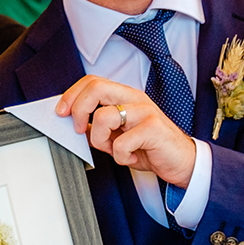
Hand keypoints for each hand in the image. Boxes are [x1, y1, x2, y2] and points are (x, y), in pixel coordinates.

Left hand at [57, 77, 196, 186]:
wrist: (182, 162)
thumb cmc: (151, 148)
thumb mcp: (119, 135)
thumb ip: (100, 126)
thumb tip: (75, 124)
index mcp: (125, 96)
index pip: (93, 82)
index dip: (72, 95)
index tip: (61, 113)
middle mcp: (135, 99)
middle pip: (95, 88)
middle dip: (79, 110)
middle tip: (80, 130)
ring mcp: (145, 111)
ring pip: (104, 117)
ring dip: (101, 141)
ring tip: (115, 150)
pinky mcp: (153, 128)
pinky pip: (121, 143)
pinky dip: (120, 157)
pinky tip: (130, 158)